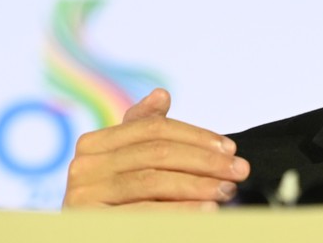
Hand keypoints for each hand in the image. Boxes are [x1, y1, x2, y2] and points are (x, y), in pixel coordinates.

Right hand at [62, 88, 250, 209]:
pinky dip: (181, 210)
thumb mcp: (132, 162)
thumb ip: (144, 129)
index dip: (197, 136)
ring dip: (198, 185)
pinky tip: (207, 210)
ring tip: (227, 190)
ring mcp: (83, 196)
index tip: (231, 148)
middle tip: (239, 170)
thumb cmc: (121, 200)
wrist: (100, 235)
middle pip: (158, 153)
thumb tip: (162, 95)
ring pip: (154, 181)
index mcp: (94, 143)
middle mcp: (84, 166)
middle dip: (205, 161)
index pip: (155, 128)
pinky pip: (145, 212)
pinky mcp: (91, 221)